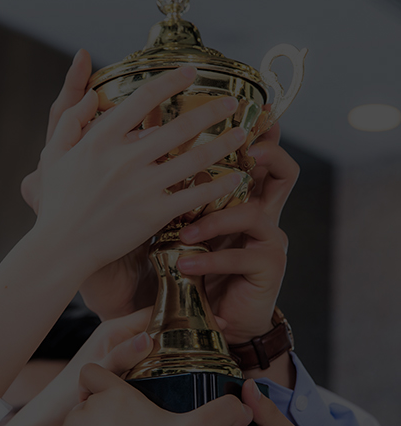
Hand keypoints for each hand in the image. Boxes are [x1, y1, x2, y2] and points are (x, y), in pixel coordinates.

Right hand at [23, 49, 246, 285]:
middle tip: (233, 102)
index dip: (171, 81)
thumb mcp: (54, 155)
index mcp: (101, 139)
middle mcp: (124, 158)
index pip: (143, 99)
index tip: (191, 72)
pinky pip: (194, 196)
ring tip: (243, 134)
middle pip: (179, 126)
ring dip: (223, 144)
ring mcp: (141, 187)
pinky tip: (236, 177)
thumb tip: (91, 94)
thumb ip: (72, 120)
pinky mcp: (153, 214)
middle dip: (211, 110)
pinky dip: (218, 185)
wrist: (62, 248)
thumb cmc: (57, 203)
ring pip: (193, 158)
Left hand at [176, 124, 298, 343]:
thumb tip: (142, 150)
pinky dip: (210, 260)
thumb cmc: (193, 267)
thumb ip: (170, 193)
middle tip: (245, 147)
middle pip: (282, 169)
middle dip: (267, 152)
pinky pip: (241, 255)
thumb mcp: (179, 226)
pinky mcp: (267, 266)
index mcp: (243, 196)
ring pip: (254, 213)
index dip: (258, 130)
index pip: (257, 154)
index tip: (247, 107)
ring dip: (216, 220)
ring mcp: (268, 238)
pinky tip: (185, 266)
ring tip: (184, 233)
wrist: (215, 318)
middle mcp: (263, 212)